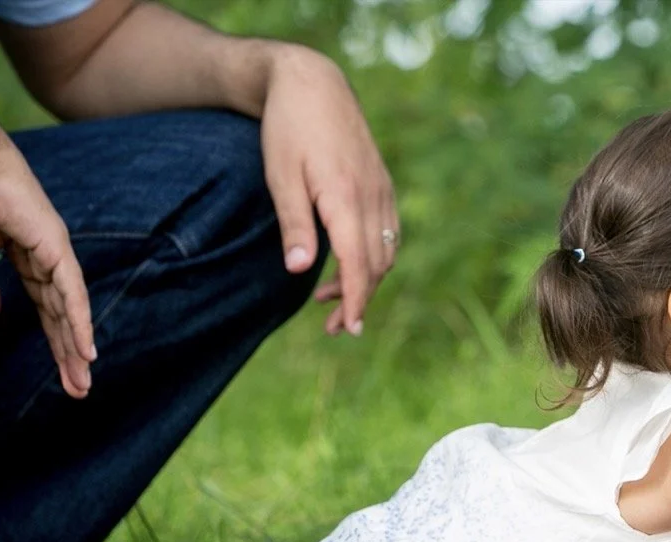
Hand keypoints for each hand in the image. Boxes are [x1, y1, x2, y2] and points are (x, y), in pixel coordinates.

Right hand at [0, 125, 94, 397]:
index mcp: (31, 257)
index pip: (47, 307)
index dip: (55, 338)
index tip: (64, 371)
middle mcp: (51, 257)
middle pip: (64, 315)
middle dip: (70, 352)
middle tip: (80, 389)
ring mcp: (55, 250)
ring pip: (70, 308)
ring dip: (77, 344)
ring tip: (84, 379)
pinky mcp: (54, 244)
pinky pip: (69, 291)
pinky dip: (78, 319)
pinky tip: (87, 348)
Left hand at [259, 45, 396, 335]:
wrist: (313, 83)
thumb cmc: (288, 129)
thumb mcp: (280, 177)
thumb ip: (294, 225)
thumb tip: (300, 271)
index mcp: (345, 198)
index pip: (358, 264)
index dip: (355, 300)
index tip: (350, 328)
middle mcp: (372, 197)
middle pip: (376, 265)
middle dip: (358, 300)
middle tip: (333, 328)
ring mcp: (382, 190)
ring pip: (386, 251)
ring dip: (365, 281)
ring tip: (331, 299)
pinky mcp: (383, 184)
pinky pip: (389, 232)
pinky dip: (374, 257)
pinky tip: (351, 263)